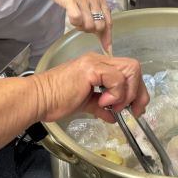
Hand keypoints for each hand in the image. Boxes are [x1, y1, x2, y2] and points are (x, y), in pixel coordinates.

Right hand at [12, 0, 111, 52]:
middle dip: (92, 31)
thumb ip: (95, 11)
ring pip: (89, 25)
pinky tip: (71, 18)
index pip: (109, 20)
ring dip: (82, 28)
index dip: (108, 36)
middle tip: (82, 26)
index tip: (107, 48)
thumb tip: (102, 32)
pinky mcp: (70, 0)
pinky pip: (77, 19)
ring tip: (76, 21)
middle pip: (100, 26)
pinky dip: (74, 23)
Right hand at [31, 52, 148, 122]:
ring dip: (127, 93)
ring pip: (130, 70)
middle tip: (130, 110)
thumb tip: (113, 117)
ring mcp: (95, 62)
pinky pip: (116, 78)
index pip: (129, 71)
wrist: (38, 99)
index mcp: (99, 66)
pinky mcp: (91, 69)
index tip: (135, 109)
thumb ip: (101, 107)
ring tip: (113, 106)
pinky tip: (102, 102)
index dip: (137, 91)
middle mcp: (99, 60)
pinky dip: (115, 94)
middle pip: (134, 68)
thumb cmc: (56, 100)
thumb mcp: (86, 104)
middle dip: (138, 92)